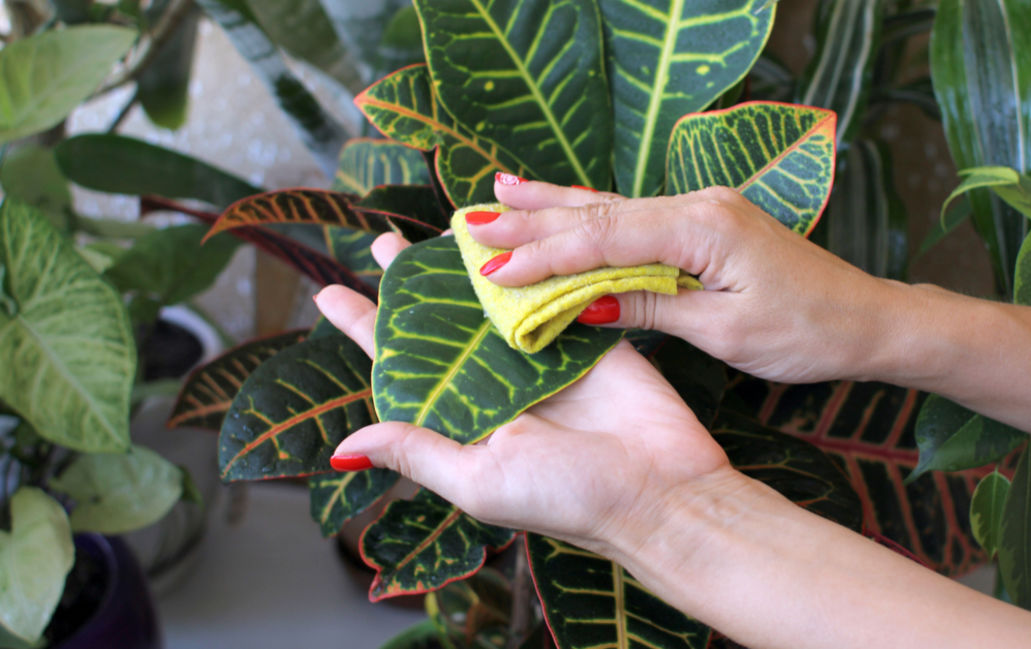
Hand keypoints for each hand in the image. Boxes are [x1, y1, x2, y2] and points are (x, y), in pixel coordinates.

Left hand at [314, 234, 732, 557]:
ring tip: (435, 228)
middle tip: (384, 242)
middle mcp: (497, 384)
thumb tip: (344, 445)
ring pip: (491, 299)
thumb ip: (418, 453)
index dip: (365, 328)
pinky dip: (528, 261)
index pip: (401, 367)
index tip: (328, 293)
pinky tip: (504, 234)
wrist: (660, 491)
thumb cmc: (568, 498)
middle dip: (411, 285)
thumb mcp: (479, 482)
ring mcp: (541, 356)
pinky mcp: (586, 333)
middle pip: (443, 324)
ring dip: (464, 265)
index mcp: (465, 418)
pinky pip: (549, 290)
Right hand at [474, 178, 908, 382]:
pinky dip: (591, 216)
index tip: (491, 272)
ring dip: (552, 209)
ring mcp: (702, 209)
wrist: (865, 318)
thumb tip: (585, 301)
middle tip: (470, 227)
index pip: (605, 238)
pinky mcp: (705, 224)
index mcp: (704, 227)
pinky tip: (561, 204)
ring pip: (612, 209)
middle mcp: (699, 205)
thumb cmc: (806, 330)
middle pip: (600, 214)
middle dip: (533, 224)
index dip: (545, 256)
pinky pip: (635, 219)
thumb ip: (653, 307)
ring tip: (496, 197)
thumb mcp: (726, 330)